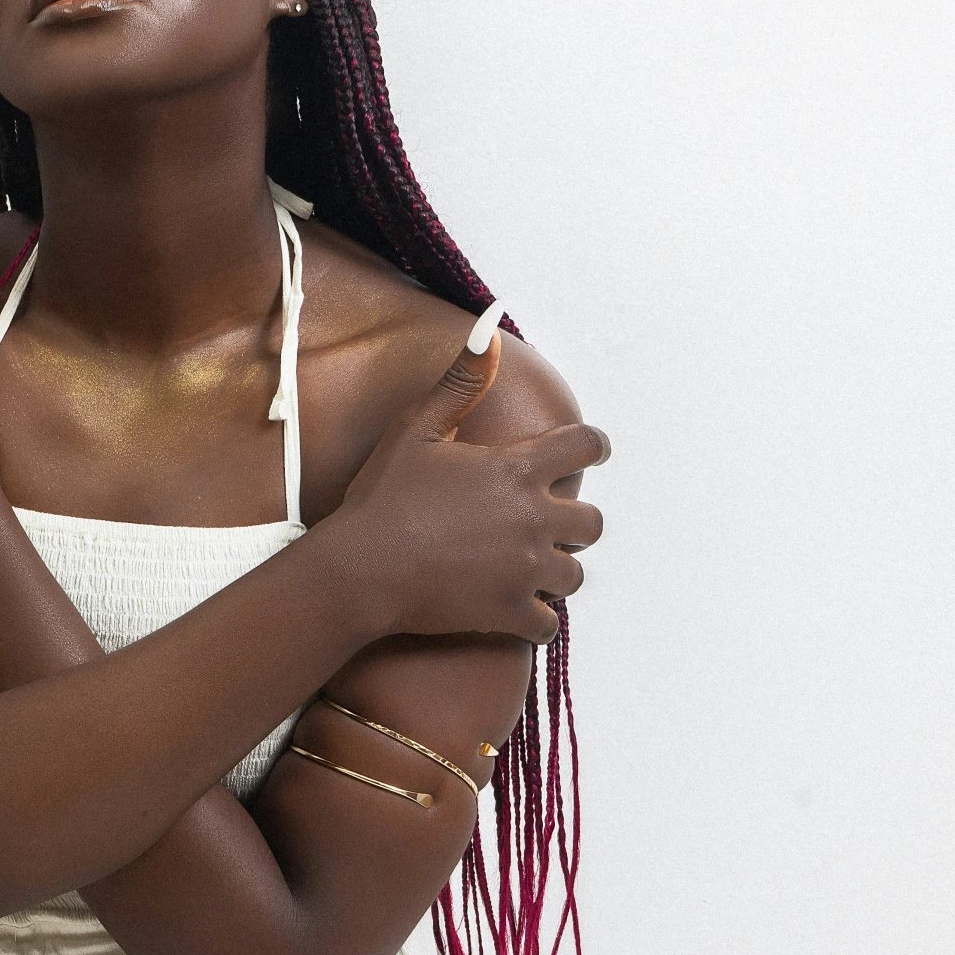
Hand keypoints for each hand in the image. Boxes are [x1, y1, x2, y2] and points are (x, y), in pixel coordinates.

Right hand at [337, 334, 608, 642]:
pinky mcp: (509, 612)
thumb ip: (460, 383)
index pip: (585, 447)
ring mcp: (525, 570)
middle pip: (591, 522)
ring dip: (557, 570)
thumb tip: (491, 330)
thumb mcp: (417, 430)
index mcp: (517, 471)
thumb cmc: (383, 498)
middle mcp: (533, 520)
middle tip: (548, 523)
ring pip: (574, 574)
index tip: (591, 451)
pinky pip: (548, 624)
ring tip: (530, 569)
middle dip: (575, 521)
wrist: (361, 570)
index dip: (593, 446)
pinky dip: (537, 619)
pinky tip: (519, 612)